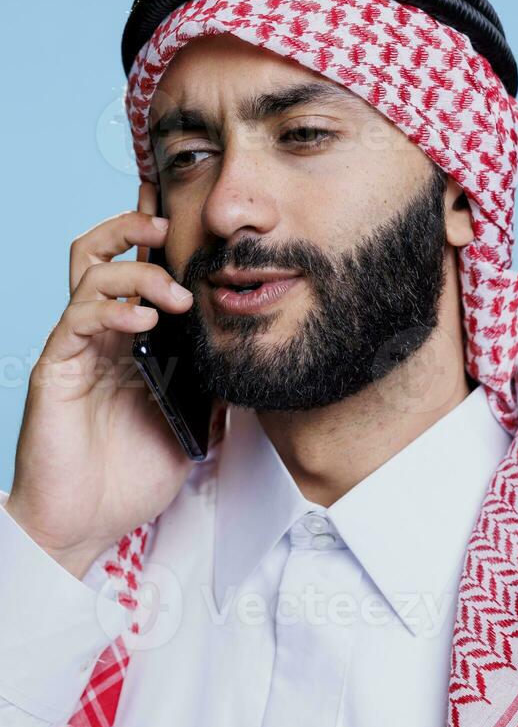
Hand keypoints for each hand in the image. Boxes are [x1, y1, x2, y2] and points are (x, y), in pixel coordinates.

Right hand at [6, 182, 203, 577]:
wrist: (86, 522)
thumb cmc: (132, 474)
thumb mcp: (194, 421)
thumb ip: (214, 382)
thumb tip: (251, 352)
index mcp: (133, 340)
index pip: (139, 270)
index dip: (155, 234)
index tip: (185, 204)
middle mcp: (103, 333)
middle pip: (105, 252)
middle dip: (133, 223)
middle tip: (168, 219)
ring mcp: (78, 347)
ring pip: (90, 272)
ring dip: (135, 270)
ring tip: (172, 292)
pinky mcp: (58, 367)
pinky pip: (78, 319)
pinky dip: (112, 309)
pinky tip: (143, 320)